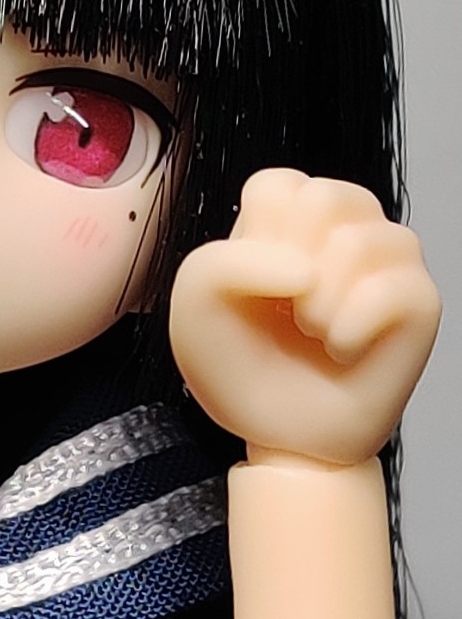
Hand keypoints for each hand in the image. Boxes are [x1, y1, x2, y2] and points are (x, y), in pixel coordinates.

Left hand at [169, 168, 440, 464]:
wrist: (277, 433)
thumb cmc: (240, 363)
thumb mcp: (196, 301)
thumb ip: (222, 262)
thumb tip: (306, 269)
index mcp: (294, 209)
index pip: (277, 185)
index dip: (253, 243)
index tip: (254, 285)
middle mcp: (349, 221)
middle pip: (322, 199)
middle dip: (289, 267)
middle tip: (288, 309)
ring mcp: (390, 257)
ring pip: (357, 243)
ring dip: (317, 307)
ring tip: (313, 332)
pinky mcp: (420, 299)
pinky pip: (387, 291)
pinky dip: (349, 331)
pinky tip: (342, 350)